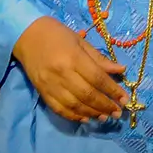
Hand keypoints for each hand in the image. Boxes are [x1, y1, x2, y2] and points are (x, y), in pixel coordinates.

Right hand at [13, 16, 128, 122]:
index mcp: (73, 57)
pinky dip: (74, 116)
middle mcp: (62, 73)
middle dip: (105, 105)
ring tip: (105, 116)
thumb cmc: (57, 34)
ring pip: (75, 105)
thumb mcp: (80, 41)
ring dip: (92, 113)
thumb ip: (99, 59)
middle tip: (118, 112)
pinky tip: (86, 118)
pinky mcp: (42, 92)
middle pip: (87, 94)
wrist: (27, 35)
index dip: (113, 90)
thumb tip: (121, 70)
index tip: (125, 99)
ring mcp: (51, 85)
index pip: (97, 78)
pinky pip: (59, 109)